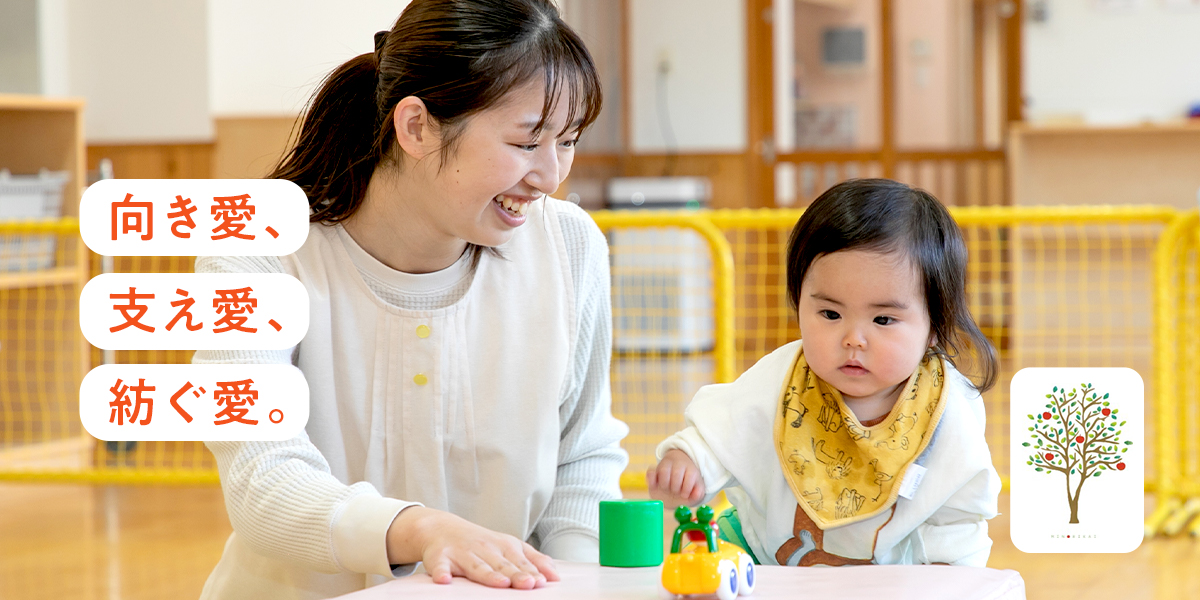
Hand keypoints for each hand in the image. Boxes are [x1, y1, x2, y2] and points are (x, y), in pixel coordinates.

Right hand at [385, 506, 558, 588]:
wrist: (441, 528)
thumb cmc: (481, 543)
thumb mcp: (509, 546)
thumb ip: (533, 559)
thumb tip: (555, 575)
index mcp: (503, 546)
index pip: (520, 561)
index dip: (531, 571)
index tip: (542, 582)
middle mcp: (484, 548)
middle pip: (502, 564)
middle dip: (515, 574)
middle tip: (528, 584)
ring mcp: (462, 552)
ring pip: (476, 566)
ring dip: (488, 574)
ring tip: (500, 583)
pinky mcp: (439, 557)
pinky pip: (439, 566)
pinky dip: (441, 572)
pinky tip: (445, 580)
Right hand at [646, 449, 705, 505]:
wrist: (676, 477)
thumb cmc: (687, 485)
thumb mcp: (695, 489)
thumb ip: (698, 493)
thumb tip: (696, 495)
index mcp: (690, 469)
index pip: (690, 475)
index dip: (687, 487)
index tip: (685, 495)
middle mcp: (678, 465)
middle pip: (677, 473)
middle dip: (676, 487)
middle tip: (675, 492)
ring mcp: (665, 466)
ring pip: (663, 470)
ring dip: (665, 484)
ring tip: (666, 489)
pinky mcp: (654, 470)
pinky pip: (650, 471)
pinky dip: (650, 479)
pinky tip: (654, 486)